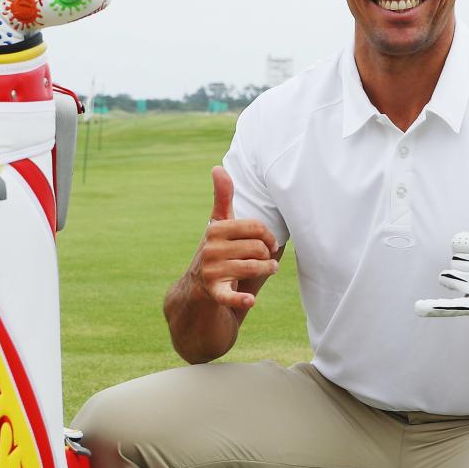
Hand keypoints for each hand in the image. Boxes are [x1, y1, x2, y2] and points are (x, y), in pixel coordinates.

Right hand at [190, 166, 278, 311]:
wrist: (197, 285)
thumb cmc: (217, 248)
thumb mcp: (219, 223)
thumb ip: (222, 197)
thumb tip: (217, 167)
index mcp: (215, 229)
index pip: (255, 227)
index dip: (268, 235)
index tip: (270, 242)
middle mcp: (210, 249)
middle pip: (257, 248)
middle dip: (267, 254)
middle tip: (268, 258)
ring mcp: (211, 271)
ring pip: (253, 267)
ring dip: (267, 270)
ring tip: (270, 269)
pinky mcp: (214, 293)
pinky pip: (229, 296)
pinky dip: (239, 299)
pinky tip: (250, 300)